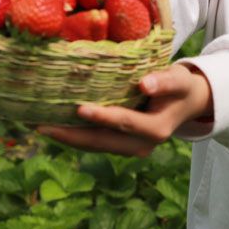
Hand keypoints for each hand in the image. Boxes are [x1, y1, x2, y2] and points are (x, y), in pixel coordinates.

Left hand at [36, 63, 212, 156]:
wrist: (188, 104)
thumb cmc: (182, 86)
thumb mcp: (179, 80)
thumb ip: (164, 82)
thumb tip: (144, 84)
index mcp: (157, 130)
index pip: (124, 123)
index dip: (102, 117)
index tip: (79, 108)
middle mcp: (142, 145)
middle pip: (102, 142)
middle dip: (71, 136)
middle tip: (41, 126)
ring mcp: (130, 149)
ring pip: (95, 146)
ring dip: (68, 138)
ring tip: (41, 127)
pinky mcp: (122, 146)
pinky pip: (96, 143)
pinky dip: (76, 136)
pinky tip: (57, 126)